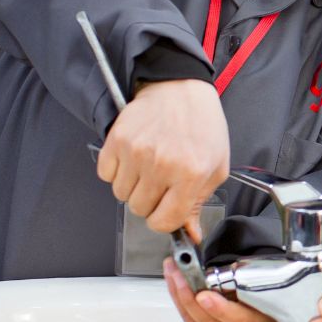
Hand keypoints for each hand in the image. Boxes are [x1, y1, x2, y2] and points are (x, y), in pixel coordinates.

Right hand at [97, 79, 227, 237]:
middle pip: (139, 209)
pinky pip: (106, 175)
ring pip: (121, 195)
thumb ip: (199, 203)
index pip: (164, 221)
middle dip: (150, 201)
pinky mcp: (117, 140)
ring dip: (133, 186)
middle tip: (161, 182)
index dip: (164, 220)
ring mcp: (136, 152)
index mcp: (190, 174)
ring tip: (149, 166)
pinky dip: (116, 171)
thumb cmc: (202, 125)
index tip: (166, 211)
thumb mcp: (215, 167)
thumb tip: (190, 233)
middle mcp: (161, 165)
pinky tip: (134, 157)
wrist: (180, 88)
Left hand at [163, 258, 278, 321]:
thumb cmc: (268, 295)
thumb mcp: (264, 285)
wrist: (271, 311)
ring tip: (172, 273)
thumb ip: (241, 278)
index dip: (219, 309)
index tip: (203, 295)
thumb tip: (213, 264)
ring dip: (179, 296)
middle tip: (179, 275)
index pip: (239, 320)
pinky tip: (175, 286)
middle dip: (189, 297)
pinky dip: (181, 303)